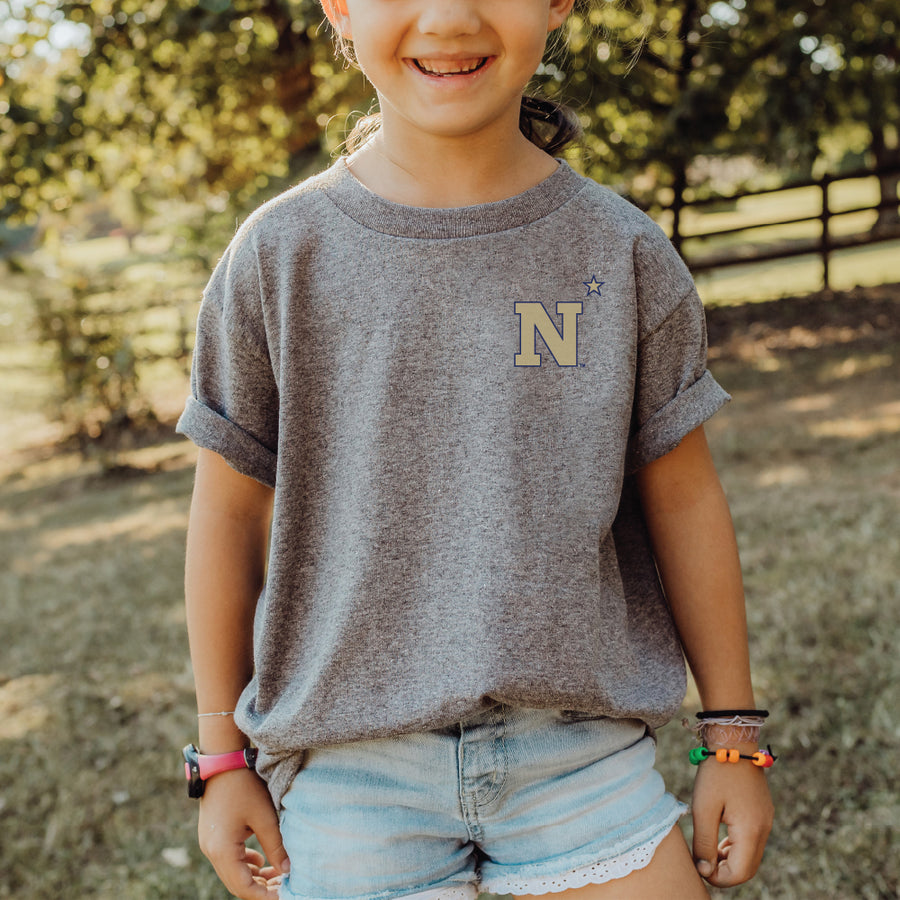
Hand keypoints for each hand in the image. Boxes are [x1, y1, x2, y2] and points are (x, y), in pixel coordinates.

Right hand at [197, 768, 290, 898]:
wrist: (222, 762)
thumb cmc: (244, 786)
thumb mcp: (264, 816)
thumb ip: (276, 845)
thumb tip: (288, 871)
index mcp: (222, 850)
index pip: (243, 887)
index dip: (264, 896)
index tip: (284, 895)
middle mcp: (211, 851)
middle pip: (236, 883)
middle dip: (260, 889)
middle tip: (284, 887)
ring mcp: (210, 844)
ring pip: (232, 872)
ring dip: (254, 877)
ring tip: (278, 875)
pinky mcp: (213, 836)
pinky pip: (229, 859)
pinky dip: (245, 864)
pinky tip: (262, 861)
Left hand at [690, 743, 773, 887]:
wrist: (732, 742)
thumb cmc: (716, 774)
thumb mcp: (703, 808)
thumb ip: (704, 843)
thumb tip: (705, 870)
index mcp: (752, 831)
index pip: (739, 873)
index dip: (718, 877)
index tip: (698, 866)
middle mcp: (764, 829)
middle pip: (747, 868)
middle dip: (725, 872)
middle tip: (701, 861)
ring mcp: (766, 821)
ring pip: (750, 855)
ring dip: (729, 859)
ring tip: (706, 849)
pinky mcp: (762, 812)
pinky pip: (752, 841)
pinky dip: (736, 846)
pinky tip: (718, 837)